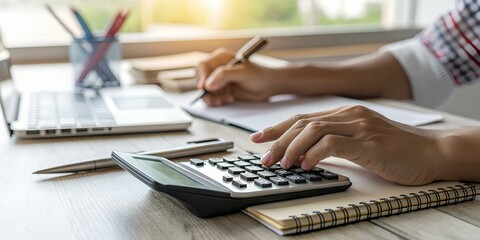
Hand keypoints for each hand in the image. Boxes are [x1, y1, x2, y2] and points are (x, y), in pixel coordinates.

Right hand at [196, 48, 277, 105]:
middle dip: (208, 91)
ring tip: (226, 99)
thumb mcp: (242, 73)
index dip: (202, 78)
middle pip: (201, 79)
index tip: (204, 88)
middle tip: (217, 98)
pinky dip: (218, 100)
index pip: (203, 66)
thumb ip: (224, 76)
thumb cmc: (259, 76)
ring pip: (206, 90)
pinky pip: (212, 96)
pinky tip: (229, 99)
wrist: (269, 85)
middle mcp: (218, 67)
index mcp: (221, 57)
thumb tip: (207, 84)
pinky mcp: (222, 89)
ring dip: (213, 97)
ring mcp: (219, 79)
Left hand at [250, 105, 447, 184]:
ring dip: (292, 147)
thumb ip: (335, 142)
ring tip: (282, 164)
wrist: (432, 152)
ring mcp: (360, 127)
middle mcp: (350, 116)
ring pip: (313, 130)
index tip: (258, 138)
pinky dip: (314, 154)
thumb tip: (304, 155)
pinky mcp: (370, 144)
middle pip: (302, 122)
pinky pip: (334, 144)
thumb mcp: (360, 142)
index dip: (277, 127)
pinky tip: (306, 165)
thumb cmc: (396, 150)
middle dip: (277, 140)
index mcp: (346, 114)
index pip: (303, 117)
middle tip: (264, 158)